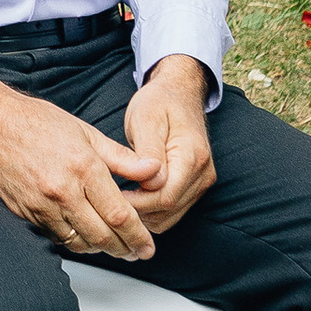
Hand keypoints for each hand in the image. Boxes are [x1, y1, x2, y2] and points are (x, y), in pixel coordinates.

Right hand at [0, 74, 158, 260]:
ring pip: (79, 242)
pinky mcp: (25, 213)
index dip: (138, 236)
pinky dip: (73, 241)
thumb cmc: (36, 122)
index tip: (147, 247)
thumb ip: (122, 157)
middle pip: (102, 236)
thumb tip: (154, 170)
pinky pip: (55, 238)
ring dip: (99, 249)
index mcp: (83, 167)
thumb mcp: (86, 132)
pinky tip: (83, 235)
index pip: (120, 215)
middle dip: (124, 249)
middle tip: (135, 252)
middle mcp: (62, 191)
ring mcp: (41, 205)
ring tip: (111, 245)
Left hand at [119, 57, 216, 229]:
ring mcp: (201, 182)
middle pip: (168, 209)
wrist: (178, 94)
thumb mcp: (146, 119)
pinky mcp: (195, 187)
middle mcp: (203, 174)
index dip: (136, 202)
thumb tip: (151, 182)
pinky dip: (152, 211)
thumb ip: (149, 151)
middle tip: (107, 200)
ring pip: (170, 216)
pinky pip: (173, 211)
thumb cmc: (158, 103)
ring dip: (144, 214)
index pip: (165, 196)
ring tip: (116, 199)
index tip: (110, 196)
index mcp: (192, 156)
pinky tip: (131, 199)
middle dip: (137, 211)